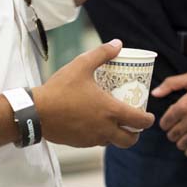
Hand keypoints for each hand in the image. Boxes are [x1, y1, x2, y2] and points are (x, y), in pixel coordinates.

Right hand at [33, 39, 154, 148]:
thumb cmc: (61, 88)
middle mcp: (104, 129)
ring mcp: (91, 138)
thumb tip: (118, 43)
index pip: (139, 121)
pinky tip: (94, 123)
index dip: (148, 120)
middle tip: (134, 123)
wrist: (37, 112)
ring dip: (117, 135)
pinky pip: (96, 142)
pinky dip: (101, 136)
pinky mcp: (80, 143)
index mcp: (110, 111)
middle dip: (136, 133)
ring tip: (114, 122)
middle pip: (129, 140)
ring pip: (112, 142)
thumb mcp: (82, 65)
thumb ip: (102, 53)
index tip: (149, 116)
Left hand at [153, 72, 186, 156]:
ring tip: (186, 137)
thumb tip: (154, 93)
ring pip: (181, 144)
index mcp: (183, 105)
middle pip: (172, 135)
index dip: (166, 123)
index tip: (170, 122)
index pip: (165, 123)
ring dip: (181, 142)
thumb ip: (170, 84)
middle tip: (178, 130)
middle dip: (173, 133)